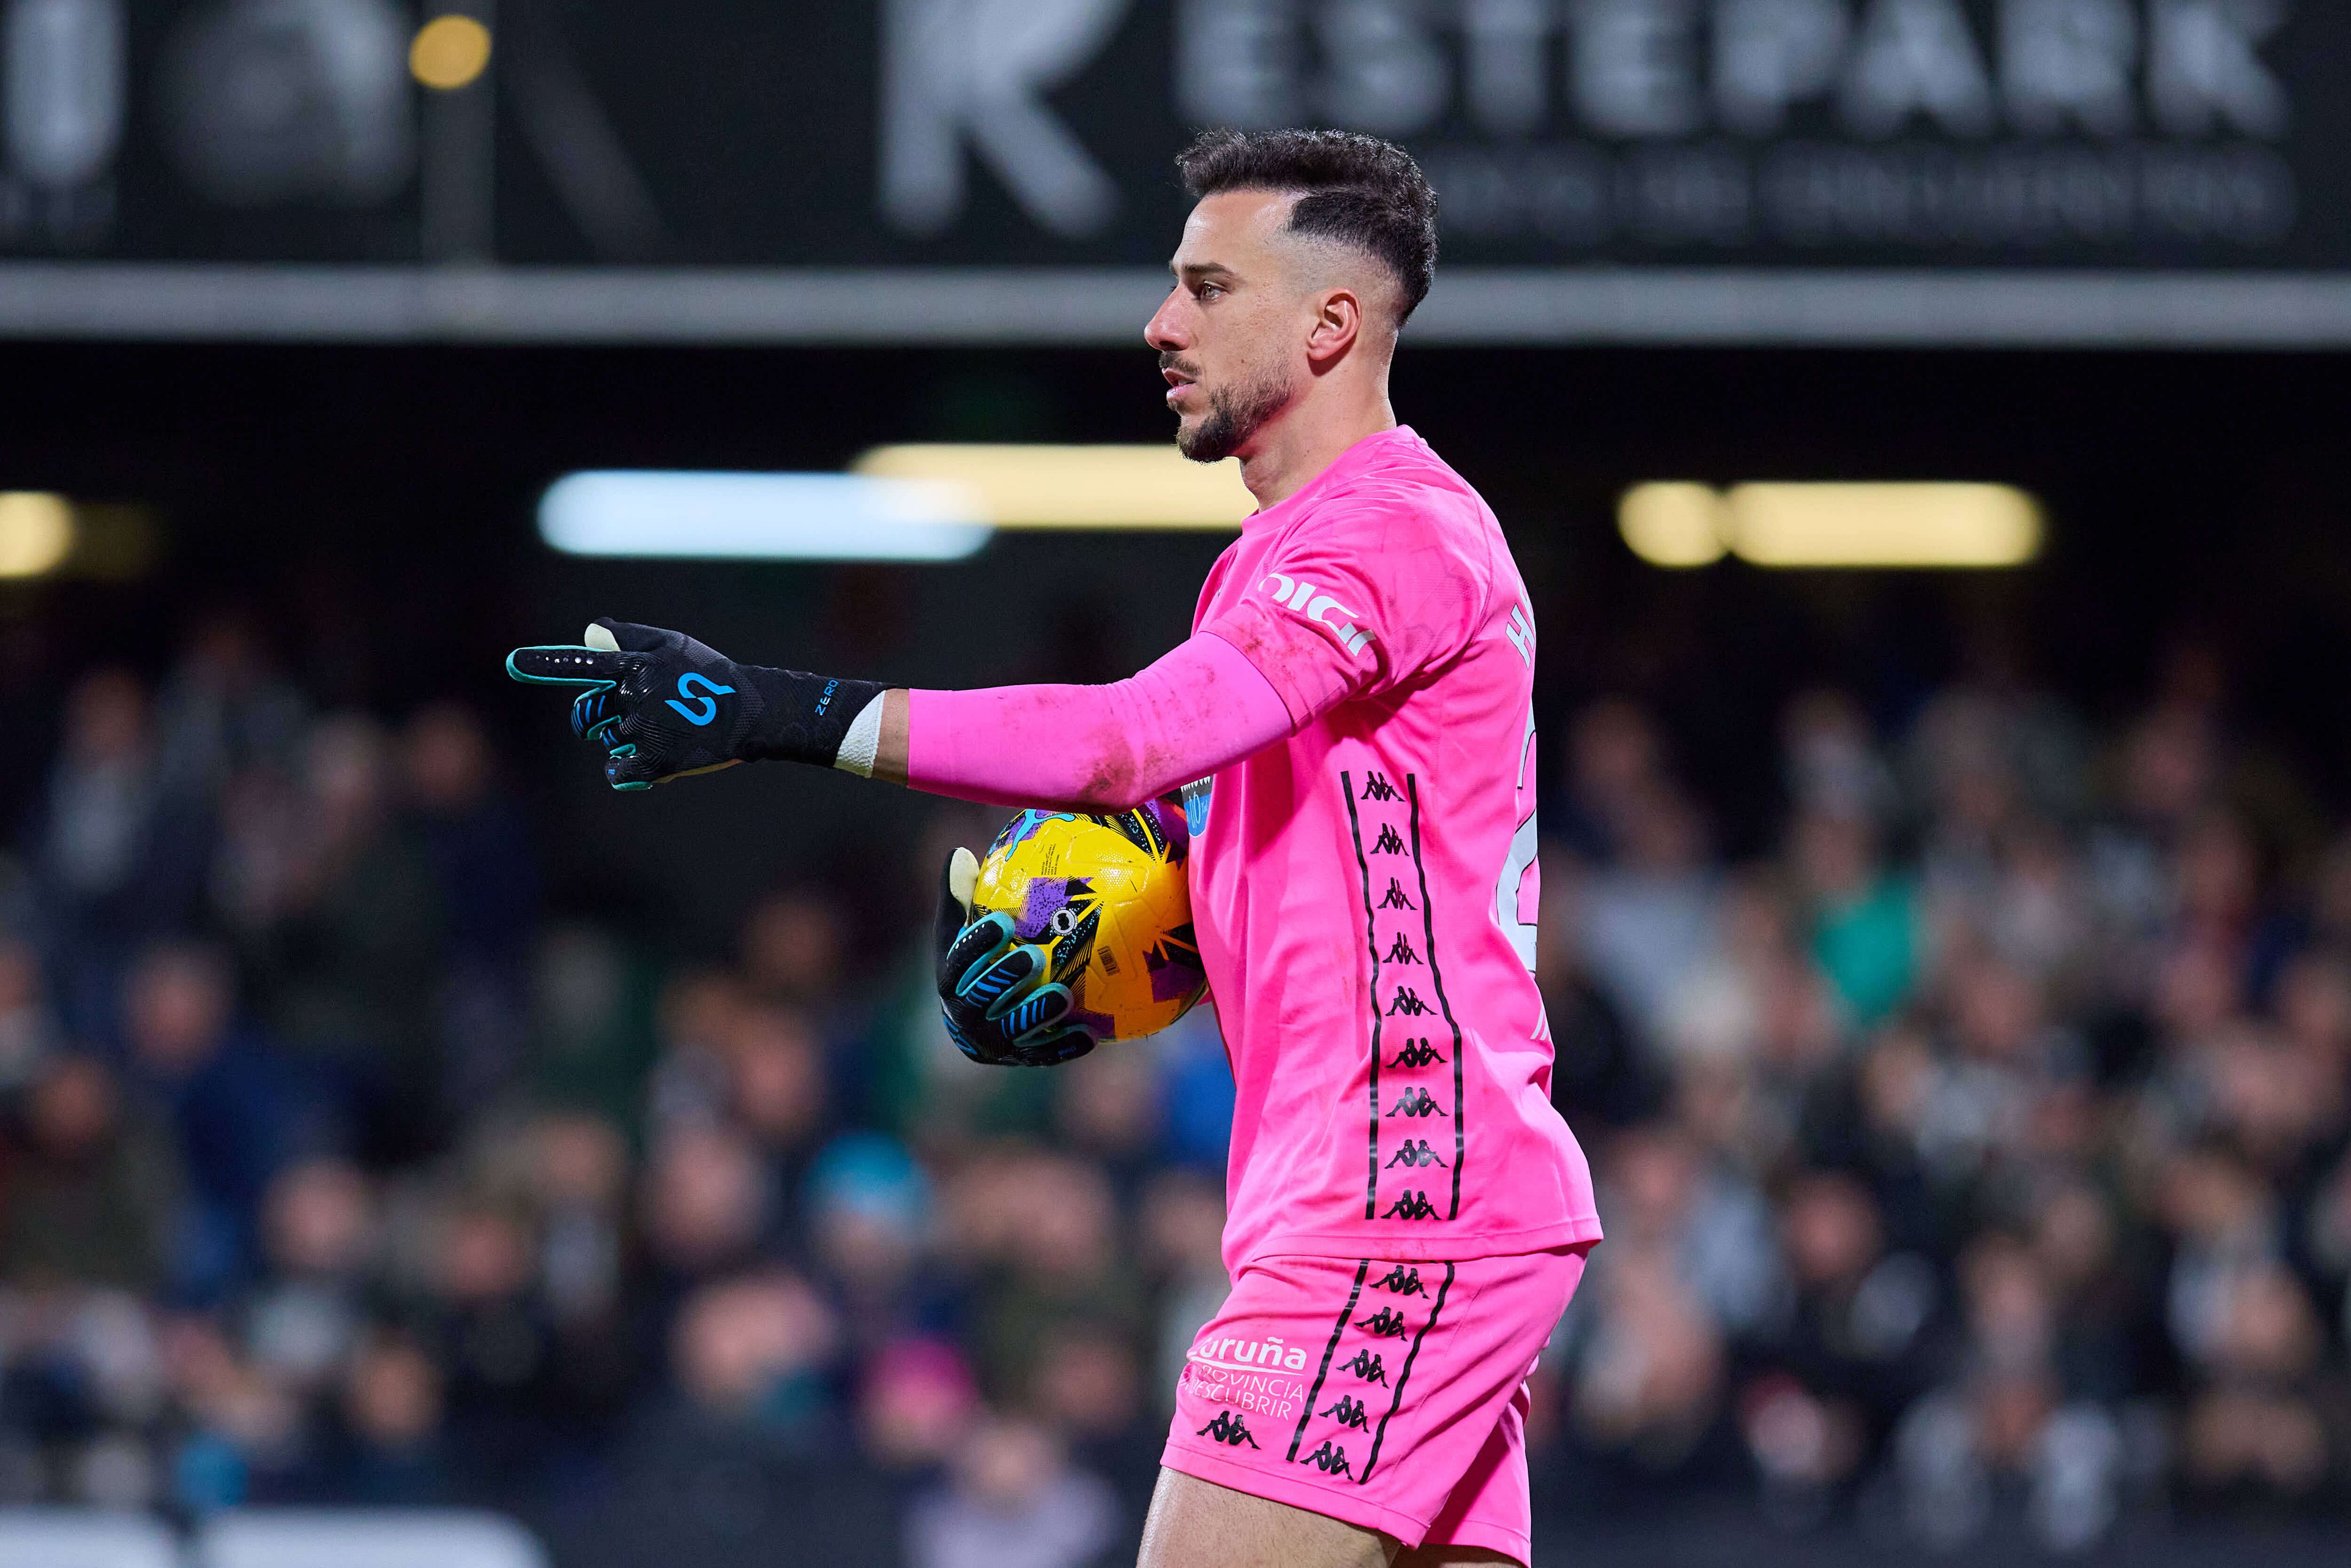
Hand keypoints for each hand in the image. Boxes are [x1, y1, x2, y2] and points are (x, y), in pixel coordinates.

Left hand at [506, 619, 761, 789]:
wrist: (753, 713)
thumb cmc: (711, 675)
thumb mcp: (673, 643)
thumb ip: (627, 638)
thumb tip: (588, 633)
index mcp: (635, 665)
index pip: (583, 663)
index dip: (544, 663)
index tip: (511, 663)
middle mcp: (633, 696)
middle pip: (587, 713)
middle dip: (596, 717)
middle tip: (632, 716)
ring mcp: (643, 730)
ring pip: (606, 742)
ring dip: (624, 741)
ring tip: (663, 732)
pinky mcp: (655, 761)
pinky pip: (617, 772)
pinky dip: (626, 770)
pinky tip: (649, 762)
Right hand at [933, 847, 1094, 1066]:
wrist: (977, 1021)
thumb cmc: (975, 961)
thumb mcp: (961, 929)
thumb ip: (962, 896)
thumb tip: (960, 853)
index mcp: (950, 980)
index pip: (958, 963)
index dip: (978, 944)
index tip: (1003, 921)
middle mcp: (965, 1016)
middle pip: (981, 999)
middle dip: (1005, 978)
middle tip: (1033, 955)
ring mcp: (993, 1042)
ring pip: (1013, 1031)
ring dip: (1037, 1013)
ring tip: (1064, 995)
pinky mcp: (1020, 1058)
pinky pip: (1043, 1055)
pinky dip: (1064, 1046)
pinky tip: (1090, 1034)